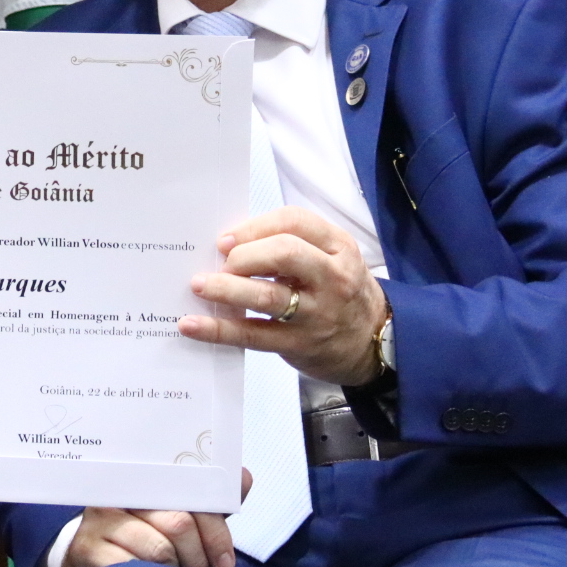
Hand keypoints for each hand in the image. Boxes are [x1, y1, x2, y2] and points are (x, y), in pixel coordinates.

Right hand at [64, 467, 253, 566]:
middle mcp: (120, 493)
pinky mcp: (86, 549)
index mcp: (145, 478)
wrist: (90, 554)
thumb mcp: (179, 514)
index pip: (191, 497)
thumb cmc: (144, 533)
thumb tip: (243, 477)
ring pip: (160, 551)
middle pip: (178, 524)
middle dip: (197, 557)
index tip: (225, 561)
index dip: (215, 532)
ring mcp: (99, 521)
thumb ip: (211, 501)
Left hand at [178, 206, 386, 386]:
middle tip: (221, 263)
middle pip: (284, 253)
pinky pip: (254, 335)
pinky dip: (219, 329)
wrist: (374, 341)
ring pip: (268, 296)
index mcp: (338, 247)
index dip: (254, 227)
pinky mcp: (300, 344)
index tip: (226, 239)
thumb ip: (291, 245)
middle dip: (244, 255)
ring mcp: (317, 314)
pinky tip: (192, 324)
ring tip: (198, 285)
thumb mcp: (331, 258)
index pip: (295, 222)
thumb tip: (229, 243)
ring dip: (227, 288)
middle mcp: (332, 277)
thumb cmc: (339, 291)